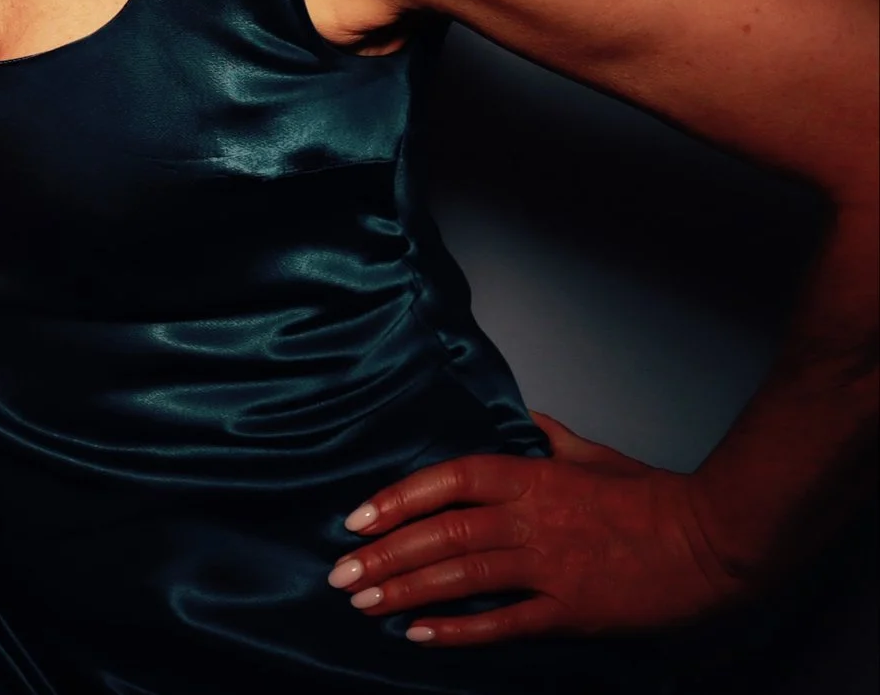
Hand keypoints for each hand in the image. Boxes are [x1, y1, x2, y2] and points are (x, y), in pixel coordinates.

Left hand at [327, 413, 747, 645]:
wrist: (712, 541)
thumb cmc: (653, 496)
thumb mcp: (592, 455)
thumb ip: (549, 438)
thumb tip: (524, 418)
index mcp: (530, 477)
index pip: (447, 481)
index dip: (398, 499)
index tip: (357, 518)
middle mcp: (530, 520)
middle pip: (442, 536)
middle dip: (385, 555)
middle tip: (341, 573)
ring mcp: (549, 567)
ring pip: (462, 579)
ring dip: (407, 591)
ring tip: (364, 603)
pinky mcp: (571, 611)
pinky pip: (504, 624)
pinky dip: (459, 631)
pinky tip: (420, 636)